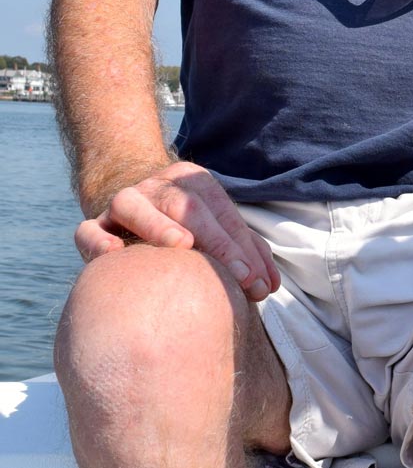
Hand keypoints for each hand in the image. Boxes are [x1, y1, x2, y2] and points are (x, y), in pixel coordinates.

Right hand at [75, 161, 279, 301]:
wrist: (135, 211)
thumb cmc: (189, 229)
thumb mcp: (218, 230)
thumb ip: (246, 253)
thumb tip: (269, 286)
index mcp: (191, 181)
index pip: (221, 209)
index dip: (242, 245)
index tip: (257, 281)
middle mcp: (157, 186)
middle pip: (185, 204)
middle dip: (217, 240)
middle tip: (239, 276)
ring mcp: (123, 202)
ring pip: (133, 204)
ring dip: (158, 224)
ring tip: (182, 246)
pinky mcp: (95, 224)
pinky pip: (88, 229)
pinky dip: (97, 240)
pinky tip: (113, 255)